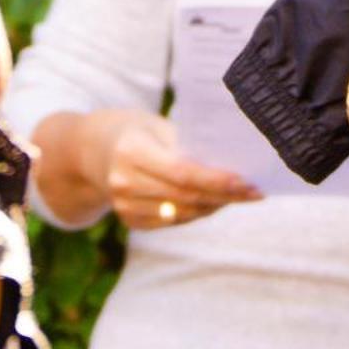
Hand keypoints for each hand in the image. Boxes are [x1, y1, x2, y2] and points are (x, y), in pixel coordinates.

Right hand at [94, 111, 261, 228]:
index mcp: (131, 152)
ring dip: (215, 206)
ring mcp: (125, 206)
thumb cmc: (137, 131)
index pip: (182, 173)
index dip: (216, 181)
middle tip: (254, 192)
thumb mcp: (158, 126)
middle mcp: (124, 182)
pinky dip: (197, 213)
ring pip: (182, 213)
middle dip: (224, 196)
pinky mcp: (130, 221)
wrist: (94, 151)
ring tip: (239, 196)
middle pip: (185, 197)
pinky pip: (173, 222)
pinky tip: (215, 204)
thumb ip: (188, 145)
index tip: (245, 182)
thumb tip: (230, 164)